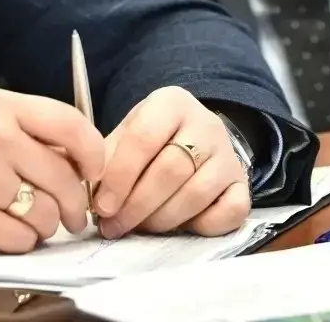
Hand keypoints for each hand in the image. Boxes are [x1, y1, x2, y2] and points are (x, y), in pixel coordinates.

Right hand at [0, 89, 105, 252]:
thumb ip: (25, 124)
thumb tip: (77, 155)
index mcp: (1, 108)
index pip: (72, 125)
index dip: (94, 154)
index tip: (94, 171)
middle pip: (65, 179)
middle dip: (76, 204)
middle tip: (72, 214)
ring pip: (48, 215)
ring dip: (47, 224)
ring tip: (29, 218)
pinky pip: (23, 239)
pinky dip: (22, 240)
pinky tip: (6, 229)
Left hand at [91, 87, 249, 238]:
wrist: (194, 136)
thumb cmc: (152, 138)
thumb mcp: (126, 134)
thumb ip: (106, 159)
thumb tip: (87, 193)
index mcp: (170, 103)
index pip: (142, 139)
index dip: (119, 177)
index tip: (102, 206)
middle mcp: (206, 124)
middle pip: (170, 170)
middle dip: (137, 205)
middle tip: (114, 225)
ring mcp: (228, 154)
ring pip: (196, 194)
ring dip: (162, 219)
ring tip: (139, 227)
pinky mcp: (243, 183)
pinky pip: (231, 211)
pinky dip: (204, 226)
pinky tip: (180, 226)